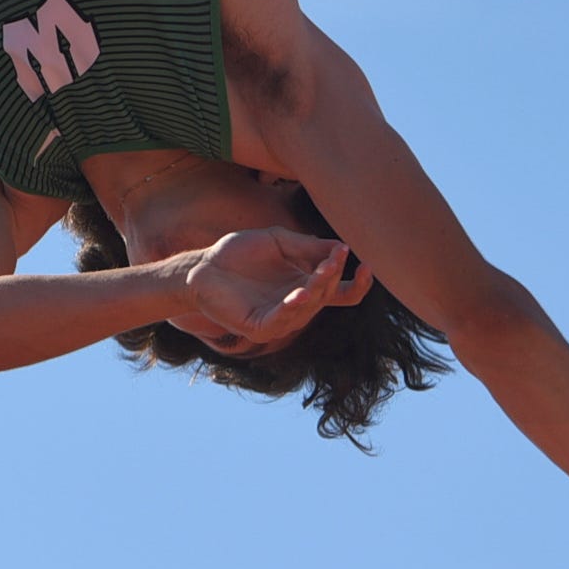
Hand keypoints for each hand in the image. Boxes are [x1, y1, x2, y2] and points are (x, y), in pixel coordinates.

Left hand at [180, 228, 368, 347]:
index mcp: (307, 286)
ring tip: (322, 270)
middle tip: (336, 257)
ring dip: (319, 288)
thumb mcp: (277, 241)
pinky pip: (282, 319)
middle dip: (333, 275)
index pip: (342, 292)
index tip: (367, 264)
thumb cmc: (238, 253)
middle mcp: (298, 306)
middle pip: (327, 295)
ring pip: (310, 307)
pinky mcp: (260, 327)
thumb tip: (341, 247)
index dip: (358, 283)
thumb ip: (307, 246)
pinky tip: (300, 293)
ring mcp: (281, 319)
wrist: (202, 266)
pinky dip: (293, 307)